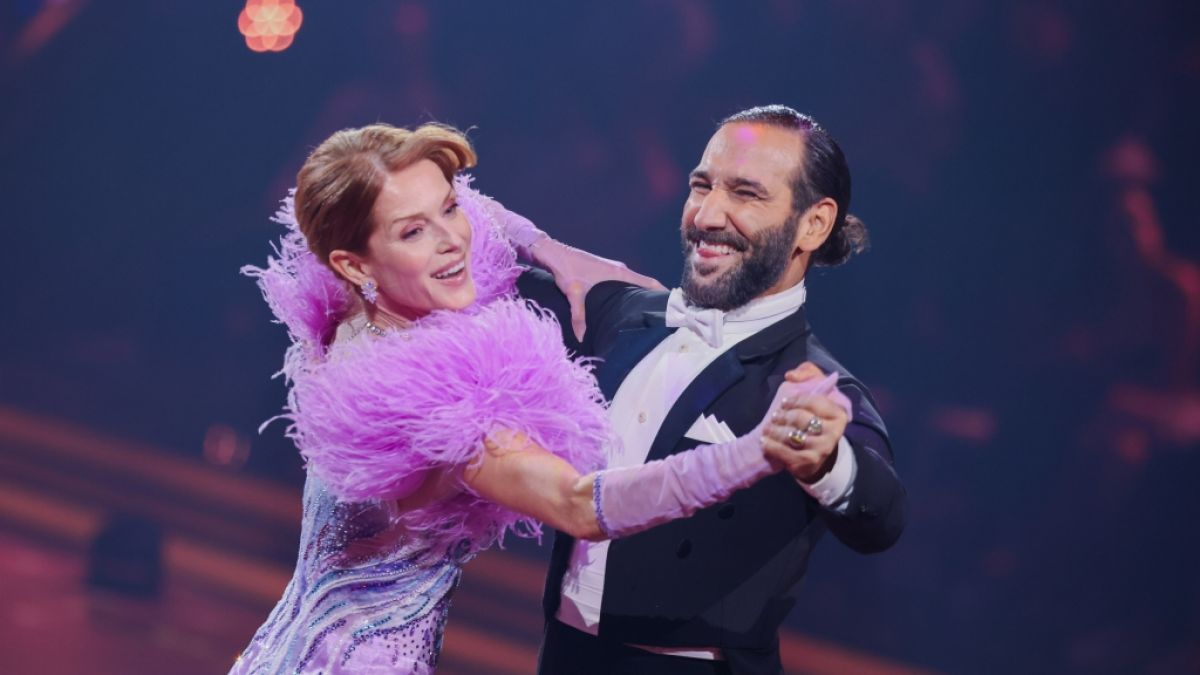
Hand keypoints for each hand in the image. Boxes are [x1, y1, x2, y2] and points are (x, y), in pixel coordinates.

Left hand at [534, 238, 666, 340]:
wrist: (553, 253)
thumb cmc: (566, 270)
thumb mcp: (573, 293)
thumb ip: (579, 316)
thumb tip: (582, 337)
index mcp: (620, 273)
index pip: (650, 283)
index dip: (664, 293)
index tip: (674, 307)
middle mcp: (620, 270)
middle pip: (645, 285)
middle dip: (654, 299)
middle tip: (661, 317)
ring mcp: (613, 270)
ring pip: (634, 284)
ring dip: (641, 296)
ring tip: (646, 315)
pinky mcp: (605, 271)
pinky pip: (625, 283)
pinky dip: (630, 293)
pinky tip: (625, 307)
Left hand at [761, 363, 848, 482]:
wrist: (805, 453)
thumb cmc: (806, 415)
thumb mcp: (810, 389)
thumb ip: (807, 372)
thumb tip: (792, 375)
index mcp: (839, 413)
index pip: (815, 401)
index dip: (796, 400)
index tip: (784, 402)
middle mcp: (835, 432)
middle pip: (801, 418)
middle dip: (783, 416)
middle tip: (775, 416)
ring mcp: (822, 449)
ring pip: (792, 435)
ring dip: (775, 430)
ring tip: (767, 427)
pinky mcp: (809, 463)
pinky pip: (785, 452)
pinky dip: (771, 445)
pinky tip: (764, 440)